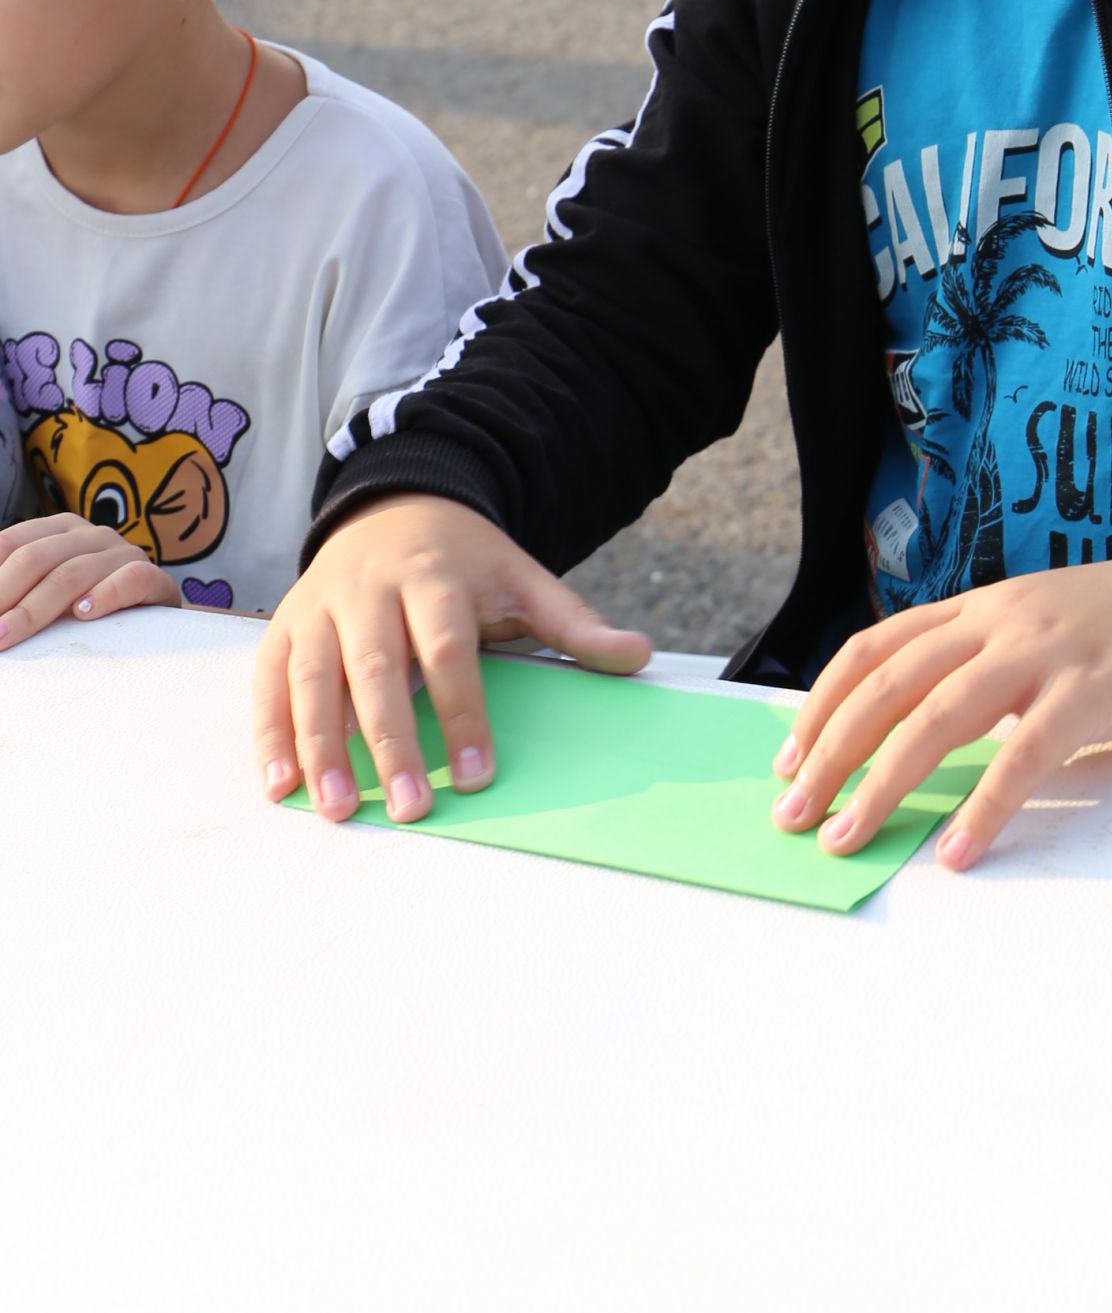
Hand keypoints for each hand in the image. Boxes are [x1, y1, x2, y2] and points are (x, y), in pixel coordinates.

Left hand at [0, 514, 181, 650]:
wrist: (153, 622)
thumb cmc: (87, 610)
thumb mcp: (46, 595)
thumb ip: (16, 591)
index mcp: (59, 529)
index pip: (11, 542)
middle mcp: (91, 534)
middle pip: (35, 559)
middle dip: (2, 597)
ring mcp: (125, 553)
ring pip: (73, 573)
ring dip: (34, 609)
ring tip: (8, 634)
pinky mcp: (156, 578)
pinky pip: (131, 579)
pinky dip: (104, 595)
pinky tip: (82, 614)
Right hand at [254, 494, 649, 825]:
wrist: (395, 504)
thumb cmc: (466, 562)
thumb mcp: (522, 579)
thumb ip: (575, 623)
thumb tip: (639, 655)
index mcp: (433, 578)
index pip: (448, 650)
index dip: (463, 712)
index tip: (479, 773)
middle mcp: (368, 590)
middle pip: (375, 669)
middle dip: (390, 741)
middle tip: (407, 807)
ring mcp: (319, 607)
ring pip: (312, 678)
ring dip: (319, 746)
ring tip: (335, 808)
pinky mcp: (286, 626)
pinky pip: (271, 681)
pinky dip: (270, 734)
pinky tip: (281, 786)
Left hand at [770, 548, 1111, 870]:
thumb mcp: (1035, 625)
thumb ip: (980, 664)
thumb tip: (915, 729)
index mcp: (978, 608)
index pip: (873, 649)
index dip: (822, 706)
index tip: (791, 760)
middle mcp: (997, 623)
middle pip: (889, 686)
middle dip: (830, 755)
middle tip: (795, 815)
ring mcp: (1043, 654)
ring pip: (938, 718)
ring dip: (883, 784)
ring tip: (849, 838)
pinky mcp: (1091, 692)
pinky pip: (1024, 757)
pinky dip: (983, 808)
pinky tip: (958, 850)